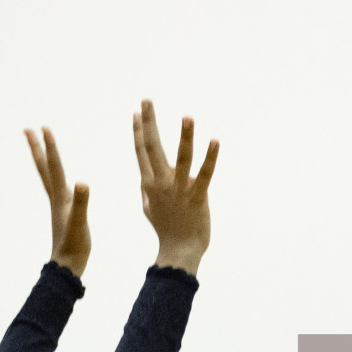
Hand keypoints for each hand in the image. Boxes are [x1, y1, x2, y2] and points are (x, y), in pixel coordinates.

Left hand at [25, 126, 90, 277]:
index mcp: (60, 198)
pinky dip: (55, 177)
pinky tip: (60, 179)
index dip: (51, 147)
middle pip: (44, 168)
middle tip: (29, 129)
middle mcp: (56, 198)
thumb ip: (81, 202)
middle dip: (37, 148)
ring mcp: (58, 206)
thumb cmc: (74, 246)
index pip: (55, 167)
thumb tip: (81, 182)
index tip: (44, 127)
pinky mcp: (63, 213)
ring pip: (48, 177)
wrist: (67, 266)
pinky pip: (57, 188)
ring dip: (43, 160)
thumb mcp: (80, 223)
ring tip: (39, 147)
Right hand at [132, 99, 217, 273]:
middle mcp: (161, 183)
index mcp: (149, 184)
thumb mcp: (149, 207)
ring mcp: (179, 190)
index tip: (137, 112)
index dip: (139, 131)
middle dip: (150, 122)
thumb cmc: (166, 230)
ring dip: (185, 136)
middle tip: (147, 100)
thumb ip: (147, 190)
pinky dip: (211, 157)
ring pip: (182, 158)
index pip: (141, 152)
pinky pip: (205, 174)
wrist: (179, 251)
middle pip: (153, 148)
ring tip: (187, 116)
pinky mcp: (197, 197)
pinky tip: (215, 140)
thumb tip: (144, 178)